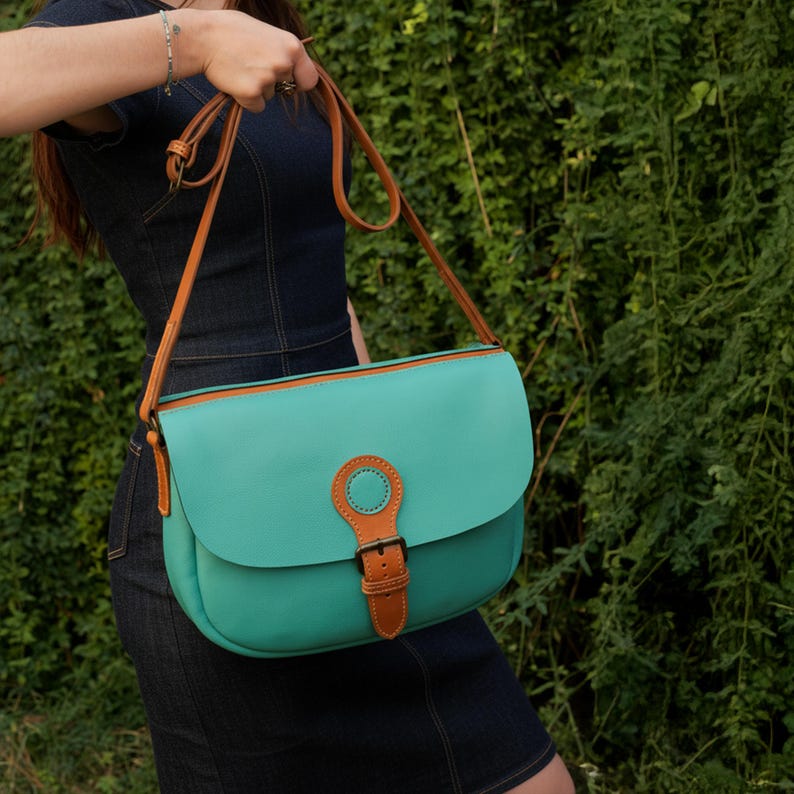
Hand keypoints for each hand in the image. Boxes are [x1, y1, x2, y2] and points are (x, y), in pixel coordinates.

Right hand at [190, 10, 317, 111]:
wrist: (202, 37)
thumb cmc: (230, 30)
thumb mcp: (265, 32)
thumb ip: (281, 50)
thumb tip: (292, 66)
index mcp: (291, 45)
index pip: (310, 79)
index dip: (299, 83)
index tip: (291, 84)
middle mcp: (284, 63)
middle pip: (285, 88)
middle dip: (271, 82)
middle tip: (250, 66)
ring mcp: (268, 79)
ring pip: (269, 97)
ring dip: (256, 89)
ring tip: (238, 67)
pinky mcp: (252, 94)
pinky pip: (256, 107)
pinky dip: (245, 100)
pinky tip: (233, 81)